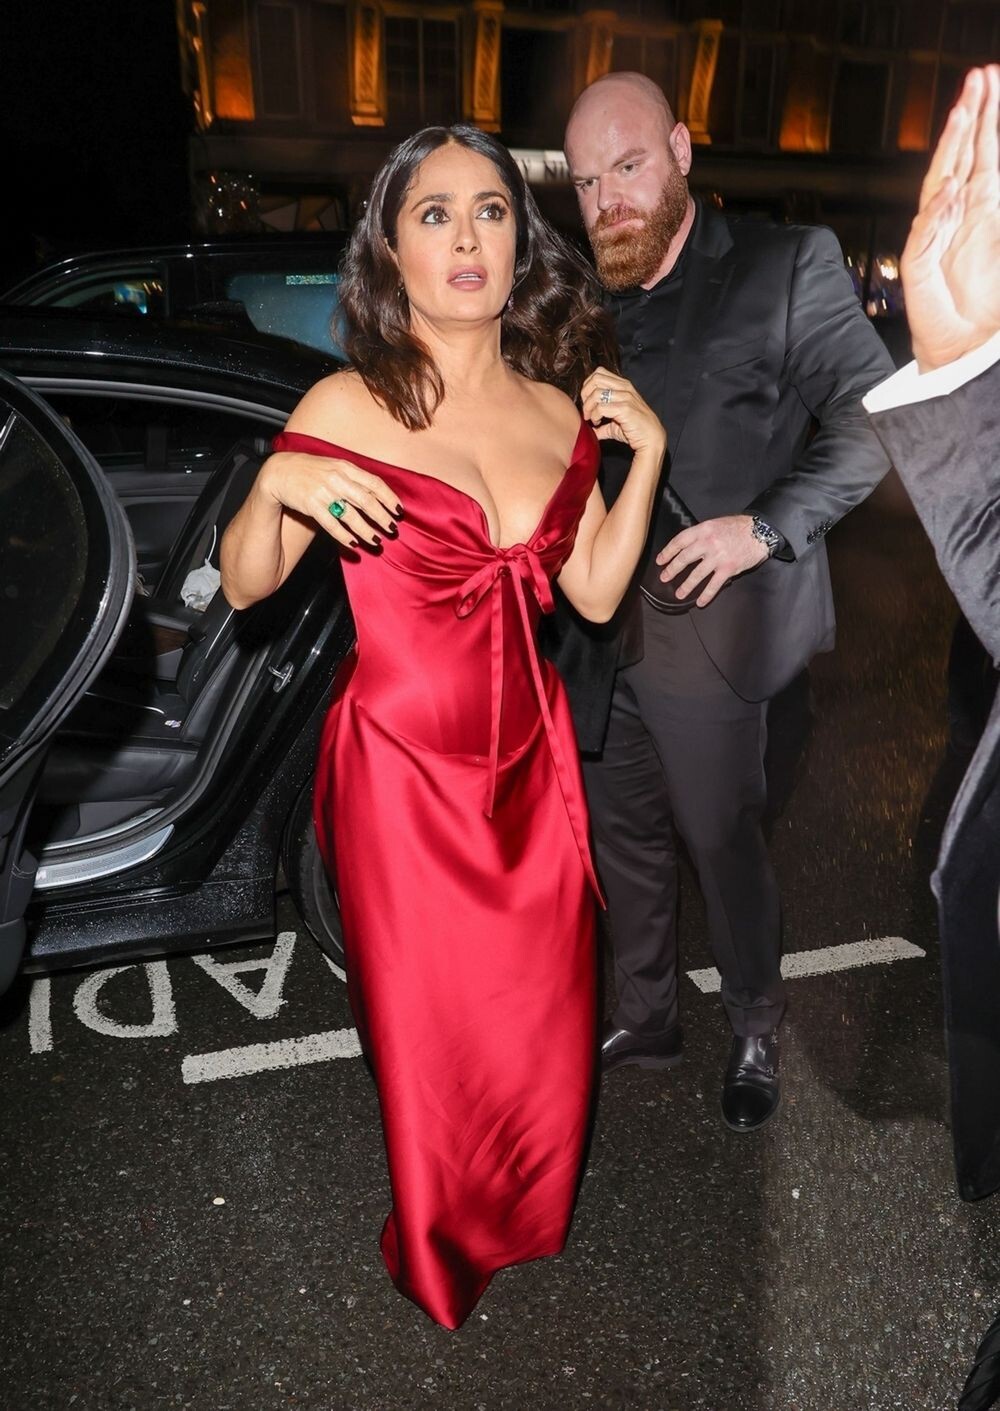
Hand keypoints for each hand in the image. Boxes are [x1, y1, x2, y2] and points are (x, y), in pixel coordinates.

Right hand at [259, 452, 401, 549]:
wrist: (280, 471)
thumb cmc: (312, 470)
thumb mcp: (335, 466)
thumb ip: (354, 478)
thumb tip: (377, 493)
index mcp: (346, 467)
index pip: (374, 483)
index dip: (389, 498)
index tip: (399, 511)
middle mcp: (337, 478)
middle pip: (367, 501)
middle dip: (382, 517)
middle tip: (392, 530)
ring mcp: (324, 492)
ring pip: (351, 515)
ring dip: (366, 530)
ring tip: (376, 541)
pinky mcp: (311, 505)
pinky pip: (331, 524)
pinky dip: (344, 535)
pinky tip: (353, 544)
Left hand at [581, 368, 666, 459]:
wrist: (651, 439)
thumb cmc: (636, 430)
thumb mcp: (616, 423)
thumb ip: (603, 423)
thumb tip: (591, 430)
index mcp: (623, 385)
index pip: (599, 373)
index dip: (588, 387)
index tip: (587, 402)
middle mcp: (624, 387)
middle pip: (595, 379)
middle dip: (585, 395)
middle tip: (587, 410)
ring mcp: (625, 397)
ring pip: (596, 393)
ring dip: (589, 407)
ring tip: (591, 419)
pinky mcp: (625, 408)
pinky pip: (601, 408)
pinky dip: (595, 416)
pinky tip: (597, 424)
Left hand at [655, 515, 767, 606]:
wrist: (760, 532)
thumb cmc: (738, 527)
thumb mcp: (716, 524)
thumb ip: (701, 534)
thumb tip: (687, 547)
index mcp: (704, 529)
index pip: (680, 541)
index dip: (668, 551)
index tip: (661, 560)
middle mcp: (708, 543)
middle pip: (684, 558)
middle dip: (672, 569)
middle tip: (664, 577)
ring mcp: (718, 556)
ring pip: (697, 574)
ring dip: (686, 585)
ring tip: (679, 594)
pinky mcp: (728, 568)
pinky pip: (714, 584)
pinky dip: (706, 595)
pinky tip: (700, 602)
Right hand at [901, 64, 999, 372]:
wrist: (963, 347)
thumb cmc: (981, 306)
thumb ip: (992, 210)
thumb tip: (980, 178)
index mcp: (976, 210)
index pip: (980, 154)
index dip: (985, 119)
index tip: (989, 80)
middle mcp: (953, 217)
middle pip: (959, 157)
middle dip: (968, 117)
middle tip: (977, 79)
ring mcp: (934, 237)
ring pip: (938, 183)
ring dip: (951, 149)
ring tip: (962, 114)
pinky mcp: (919, 265)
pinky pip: (926, 230)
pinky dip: (937, 209)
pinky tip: (950, 185)